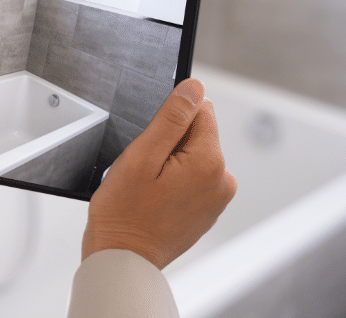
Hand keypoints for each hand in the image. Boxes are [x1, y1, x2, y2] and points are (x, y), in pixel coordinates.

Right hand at [82, 78, 236, 269]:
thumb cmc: (125, 212)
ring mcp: (217, 198)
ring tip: (149, 187)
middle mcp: (222, 180)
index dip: (169, 121)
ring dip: (170, 163)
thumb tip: (194, 87)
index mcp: (210, 161)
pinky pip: (192, 178)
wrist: (123, 258)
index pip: (199, 110)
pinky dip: (174, 182)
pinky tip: (155, 198)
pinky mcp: (208, 209)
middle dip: (169, 143)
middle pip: (197, 133)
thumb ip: (172, 117)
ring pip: (193, 155)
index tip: (152, 145)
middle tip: (146, 170)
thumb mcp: (143, 155)